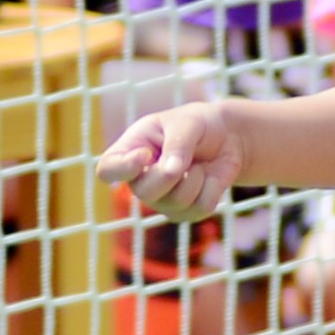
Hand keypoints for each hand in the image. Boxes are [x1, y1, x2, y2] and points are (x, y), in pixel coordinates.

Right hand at [99, 100, 255, 221]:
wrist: (225, 138)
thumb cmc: (197, 125)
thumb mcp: (188, 122)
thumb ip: (177, 144)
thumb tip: (171, 171)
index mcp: (130, 152)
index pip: (108, 170)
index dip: (124, 167)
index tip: (145, 155)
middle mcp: (140, 180)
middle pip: (144, 192)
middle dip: (170, 174)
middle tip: (186, 155)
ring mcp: (162, 201)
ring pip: (176, 202)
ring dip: (196, 178)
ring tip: (197, 163)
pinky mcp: (186, 212)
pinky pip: (200, 208)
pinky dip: (212, 188)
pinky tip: (208, 176)